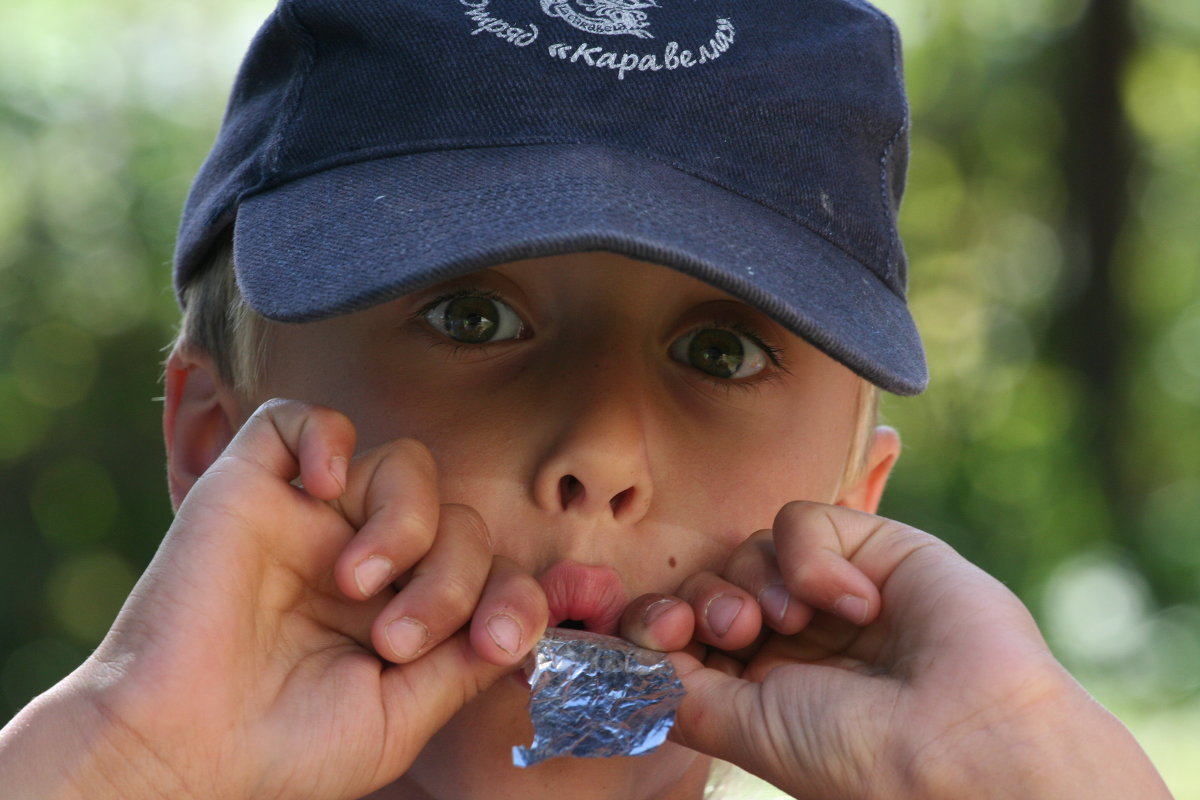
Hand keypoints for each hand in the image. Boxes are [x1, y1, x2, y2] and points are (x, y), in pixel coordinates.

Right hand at [2, 400, 546, 799]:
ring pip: (407, 466)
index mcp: (406, 609)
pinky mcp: (255, 486)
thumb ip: (465, 664)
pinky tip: (325, 491)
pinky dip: (330, 439)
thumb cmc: (285, 747)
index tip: (498, 642)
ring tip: (356, 585)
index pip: (491, 571)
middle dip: (451, 581)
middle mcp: (367, 556)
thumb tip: (522, 622)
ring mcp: (314, 519)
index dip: (513, 597)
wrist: (179, 750)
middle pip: (459, 520)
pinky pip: (305, 420)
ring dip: (407, 524)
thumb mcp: (401, 717)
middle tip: (396, 641)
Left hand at [621, 502, 1170, 799]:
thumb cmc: (857, 755)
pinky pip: (801, 519)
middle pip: (710, 582)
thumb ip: (682, 689)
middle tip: (736, 628)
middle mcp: (794, 635)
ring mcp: (832, 591)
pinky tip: (853, 603)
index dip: (661, 622)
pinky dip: (810, 557)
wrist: (967, 740)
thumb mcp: (747, 729)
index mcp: (761, 683)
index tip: (661, 633)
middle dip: (707, 601)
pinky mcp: (872, 548)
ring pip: (748, 546)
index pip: (686, 629)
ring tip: (793, 621)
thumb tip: (622, 655)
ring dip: (755, 580)